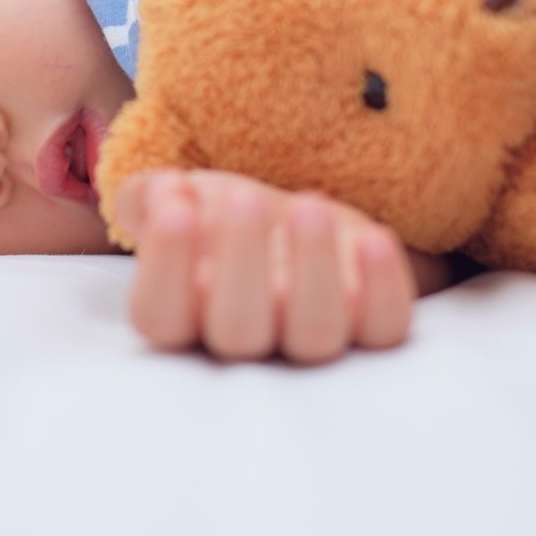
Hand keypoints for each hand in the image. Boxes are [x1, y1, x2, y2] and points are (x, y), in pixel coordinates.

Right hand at [112, 169, 415, 363]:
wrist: (290, 223)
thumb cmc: (223, 216)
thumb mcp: (178, 198)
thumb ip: (151, 198)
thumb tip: (162, 197)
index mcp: (183, 311)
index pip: (160, 314)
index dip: (165, 266)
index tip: (176, 208)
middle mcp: (245, 338)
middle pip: (237, 330)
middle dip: (241, 262)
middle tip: (246, 200)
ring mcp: (310, 336)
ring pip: (314, 334)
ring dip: (313, 271)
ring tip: (307, 207)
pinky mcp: (371, 322)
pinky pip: (385, 328)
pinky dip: (384, 288)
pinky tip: (371, 240)